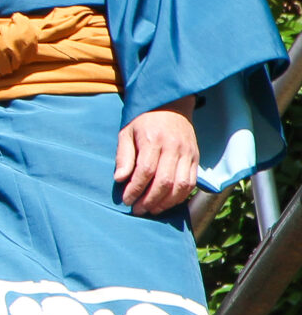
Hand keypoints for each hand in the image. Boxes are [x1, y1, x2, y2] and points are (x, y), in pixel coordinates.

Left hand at [116, 98, 199, 216]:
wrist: (172, 104)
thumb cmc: (144, 119)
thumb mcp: (127, 132)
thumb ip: (124, 156)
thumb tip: (119, 179)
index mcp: (154, 140)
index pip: (146, 171)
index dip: (135, 189)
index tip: (126, 200)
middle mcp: (174, 148)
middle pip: (164, 181)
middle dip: (150, 200)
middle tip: (138, 210)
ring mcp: (188, 153)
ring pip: (181, 185)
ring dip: (166, 202)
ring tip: (151, 209)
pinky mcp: (196, 158)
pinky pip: (191, 183)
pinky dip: (180, 196)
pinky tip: (167, 202)